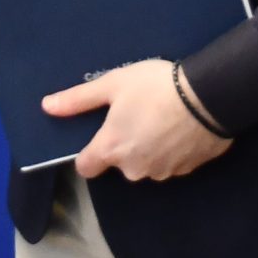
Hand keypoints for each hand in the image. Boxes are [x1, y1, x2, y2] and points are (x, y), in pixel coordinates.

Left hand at [42, 59, 230, 181]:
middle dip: (125, 145)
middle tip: (138, 115)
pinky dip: (172, 150)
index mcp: (111, 149)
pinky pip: (171, 163)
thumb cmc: (155, 87)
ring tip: (162, 118)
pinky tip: (181, 127)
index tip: (100, 136)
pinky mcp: (187, 170)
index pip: (86, 168)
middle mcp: (133, 169)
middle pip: (120, 164)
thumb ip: (79, 99)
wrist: (210, 97)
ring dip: (150, 148)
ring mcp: (162, 172)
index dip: (90, 153)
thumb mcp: (113, 84)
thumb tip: (47, 107)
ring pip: (147, 165)